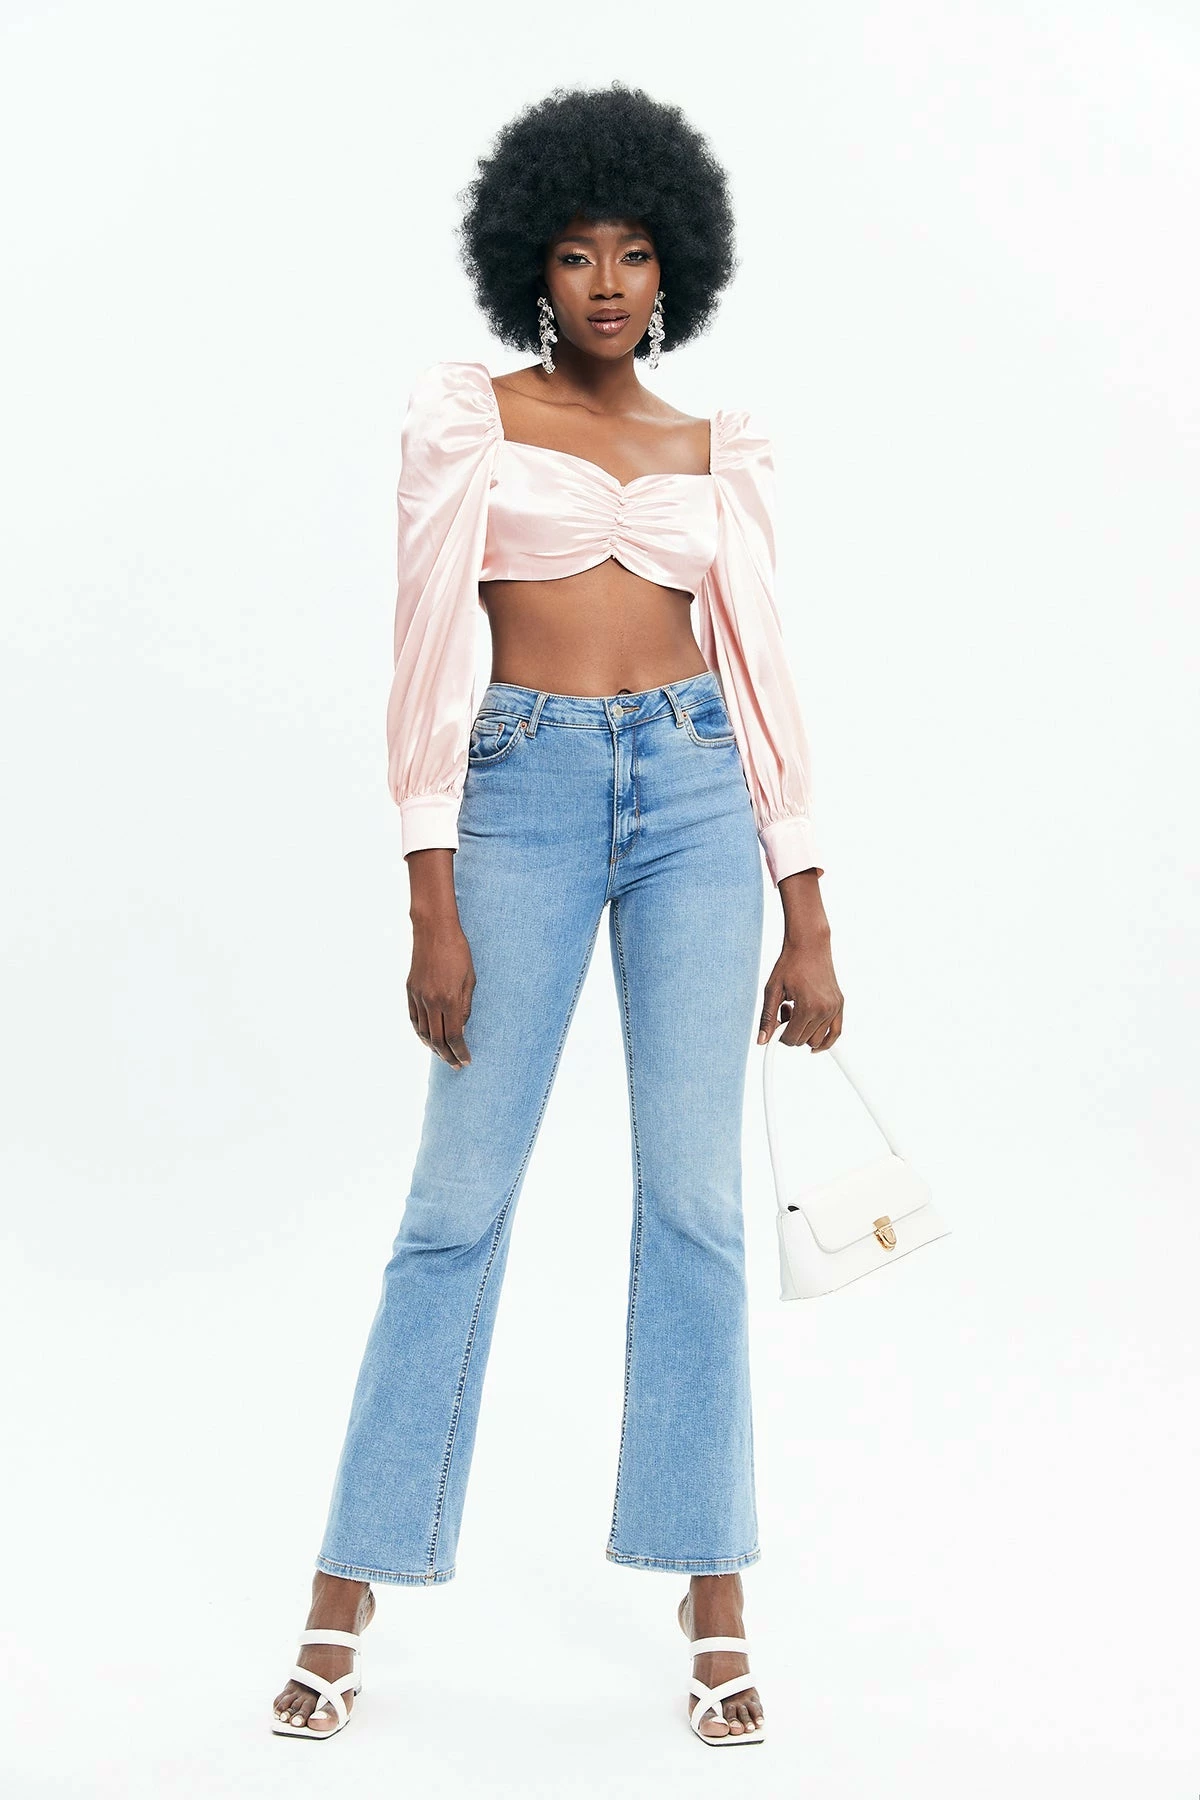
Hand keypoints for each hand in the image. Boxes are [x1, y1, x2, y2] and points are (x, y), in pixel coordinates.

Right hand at [406, 848, 474, 1067]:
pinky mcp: (410, 991)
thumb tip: (462, 1027)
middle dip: (448, 1056)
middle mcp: (431, 1001)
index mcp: (449, 999)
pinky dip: (420, 1033)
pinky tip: (427, 1039)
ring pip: (422, 1032)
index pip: (454, 1036)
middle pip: (437, 1040)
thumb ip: (465, 1007)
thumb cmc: (458, 952)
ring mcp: (418, 997)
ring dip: (433, 1048)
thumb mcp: (470, 979)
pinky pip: (413, 1019)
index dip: (461, 1052)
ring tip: (444, 1055)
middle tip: (456, 1064)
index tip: (467, 1060)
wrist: (434, 931)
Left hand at [758, 932, 843, 1049]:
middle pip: (804, 1041)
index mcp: (808, 1007)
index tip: (775, 1022)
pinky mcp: (839, 1005)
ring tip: (797, 1010)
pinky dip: (825, 1040)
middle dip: (791, 1031)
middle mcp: (825, 1010)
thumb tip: (762, 1041)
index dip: (779, 1035)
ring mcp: (834, 1008)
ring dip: (804, 1031)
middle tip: (785, 1009)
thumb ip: (767, 1017)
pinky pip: (835, 1033)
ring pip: (817, 1040)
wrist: (809, 945)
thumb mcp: (772, 991)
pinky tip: (814, 1042)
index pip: (791, 1039)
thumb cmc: (790, 964)